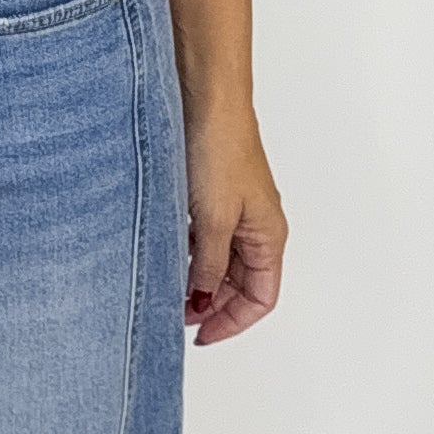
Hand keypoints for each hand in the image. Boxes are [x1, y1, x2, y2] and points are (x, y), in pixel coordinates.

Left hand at [182, 104, 286, 344]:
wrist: (205, 97)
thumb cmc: (220, 147)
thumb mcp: (213, 221)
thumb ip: (207, 267)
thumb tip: (202, 301)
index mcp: (269, 235)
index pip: (262, 298)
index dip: (233, 322)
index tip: (200, 336)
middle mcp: (256, 225)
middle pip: (240, 284)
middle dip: (212, 305)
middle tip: (175, 316)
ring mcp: (234, 209)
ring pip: (219, 262)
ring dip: (197, 280)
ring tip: (166, 290)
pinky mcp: (211, 194)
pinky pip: (203, 238)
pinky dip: (186, 254)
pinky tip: (164, 256)